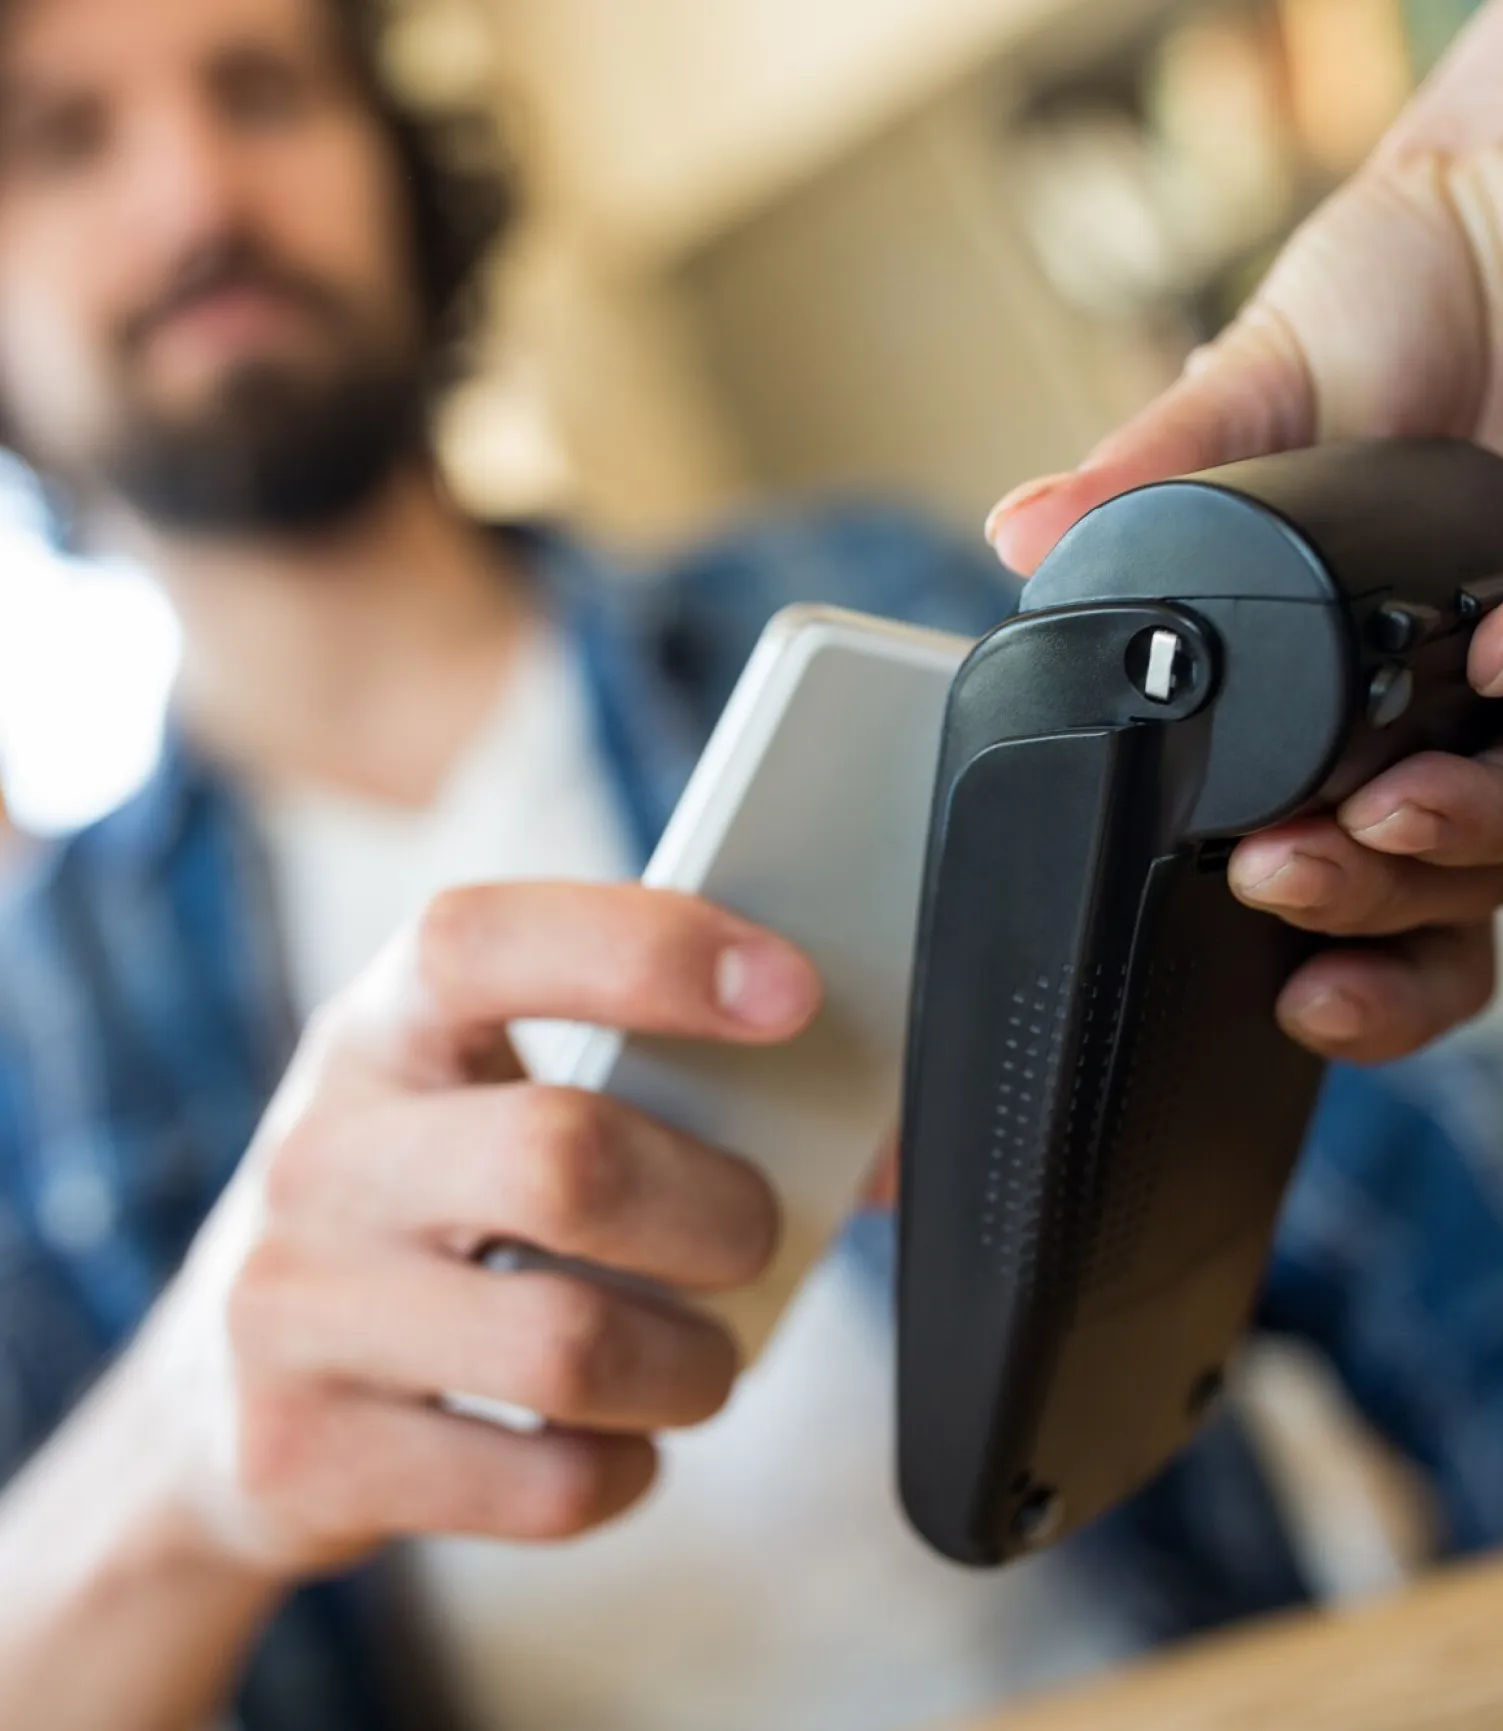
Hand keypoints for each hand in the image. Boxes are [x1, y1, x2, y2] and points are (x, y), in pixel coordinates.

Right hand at [132, 882, 818, 1579]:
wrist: (225, 1399)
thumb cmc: (426, 1211)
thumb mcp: (489, 1105)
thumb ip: (650, 1089)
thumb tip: (877, 1152)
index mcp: (382, 1027)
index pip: (486, 943)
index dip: (647, 951)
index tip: (789, 990)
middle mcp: (321, 1151)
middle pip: (562, 1159)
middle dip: (716, 1210)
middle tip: (752, 1232)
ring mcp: (294, 1305)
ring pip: (568, 1343)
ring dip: (690, 1362)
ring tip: (695, 1357)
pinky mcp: (304, 1451)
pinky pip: (544, 1480)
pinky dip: (624, 1465)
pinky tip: (610, 1436)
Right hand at [985, 4, 1502, 1064]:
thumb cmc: (1399, 301)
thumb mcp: (1257, 398)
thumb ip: (1149, 485)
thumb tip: (1021, 541)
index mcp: (1352, 707)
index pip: (1349, 878)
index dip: (1339, 964)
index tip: (1283, 978)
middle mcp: (1456, 722)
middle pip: (1443, 898)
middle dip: (1369, 912)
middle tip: (1287, 870)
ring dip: (1456, 850)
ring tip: (1390, 802)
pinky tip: (1493, 662)